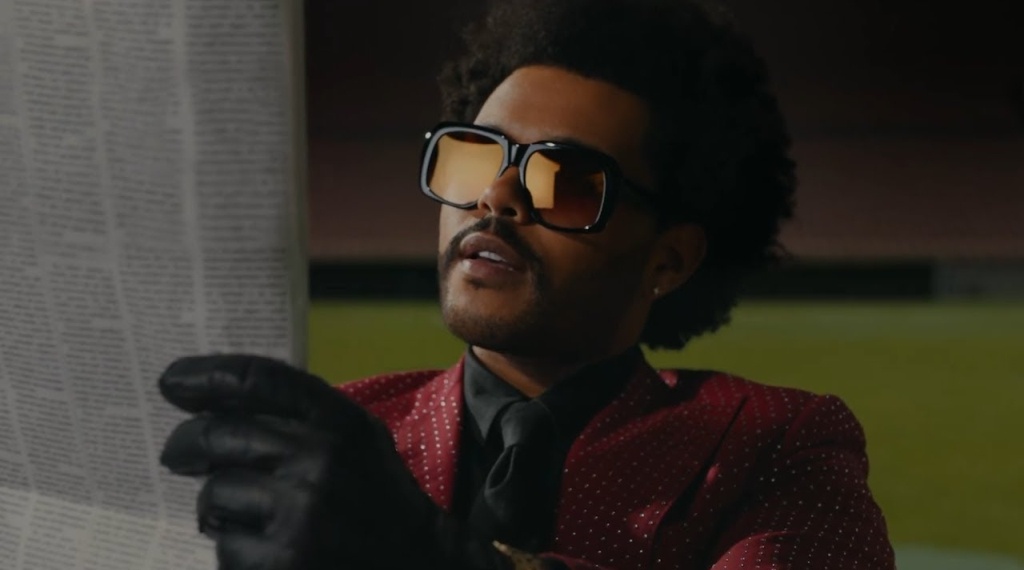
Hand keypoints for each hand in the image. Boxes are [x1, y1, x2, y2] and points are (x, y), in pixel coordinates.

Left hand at [157, 354, 514, 569]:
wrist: (422, 566)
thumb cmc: (379, 502)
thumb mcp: (359, 441)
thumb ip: (305, 417)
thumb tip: (219, 404)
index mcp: (340, 422)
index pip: (257, 379)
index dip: (205, 375)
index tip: (171, 381)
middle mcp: (320, 459)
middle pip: (217, 435)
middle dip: (186, 445)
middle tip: (178, 455)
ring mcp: (299, 514)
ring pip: (214, 496)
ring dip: (218, 509)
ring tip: (247, 518)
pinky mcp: (282, 564)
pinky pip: (225, 548)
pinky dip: (237, 552)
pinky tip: (267, 553)